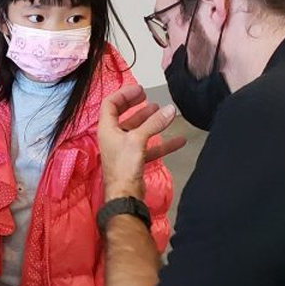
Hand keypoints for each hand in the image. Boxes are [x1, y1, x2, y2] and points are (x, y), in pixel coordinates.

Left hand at [97, 84, 185, 200]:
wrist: (124, 195)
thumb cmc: (124, 167)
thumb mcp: (138, 140)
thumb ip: (154, 124)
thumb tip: (169, 110)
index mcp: (107, 129)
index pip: (110, 104)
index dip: (124, 94)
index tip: (139, 90)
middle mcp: (113, 137)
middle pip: (123, 115)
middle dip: (135, 105)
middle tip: (147, 97)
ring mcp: (123, 149)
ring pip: (137, 130)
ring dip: (150, 121)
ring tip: (162, 113)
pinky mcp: (134, 160)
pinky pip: (149, 146)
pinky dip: (162, 142)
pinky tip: (178, 140)